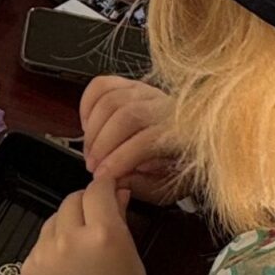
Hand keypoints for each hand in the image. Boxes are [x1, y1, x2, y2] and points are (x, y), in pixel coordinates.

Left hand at [21, 182, 155, 274]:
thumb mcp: (135, 267)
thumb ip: (121, 225)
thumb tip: (115, 196)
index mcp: (104, 236)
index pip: (99, 188)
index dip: (107, 186)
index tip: (113, 189)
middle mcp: (69, 240)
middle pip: (73, 200)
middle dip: (88, 204)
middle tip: (102, 218)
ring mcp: (43, 257)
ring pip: (54, 221)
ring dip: (69, 224)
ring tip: (85, 247)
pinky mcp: (27, 273)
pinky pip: (40, 246)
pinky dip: (53, 248)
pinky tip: (68, 270)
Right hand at [81, 76, 180, 203]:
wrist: (186, 147)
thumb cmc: (173, 170)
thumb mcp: (164, 189)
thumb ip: (139, 185)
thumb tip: (114, 179)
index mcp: (179, 133)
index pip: (145, 140)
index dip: (118, 159)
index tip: (101, 176)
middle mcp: (165, 106)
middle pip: (124, 116)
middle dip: (101, 144)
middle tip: (92, 166)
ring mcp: (147, 92)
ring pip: (110, 100)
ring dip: (93, 129)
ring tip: (90, 151)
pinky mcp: (130, 86)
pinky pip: (101, 86)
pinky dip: (87, 105)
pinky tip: (88, 127)